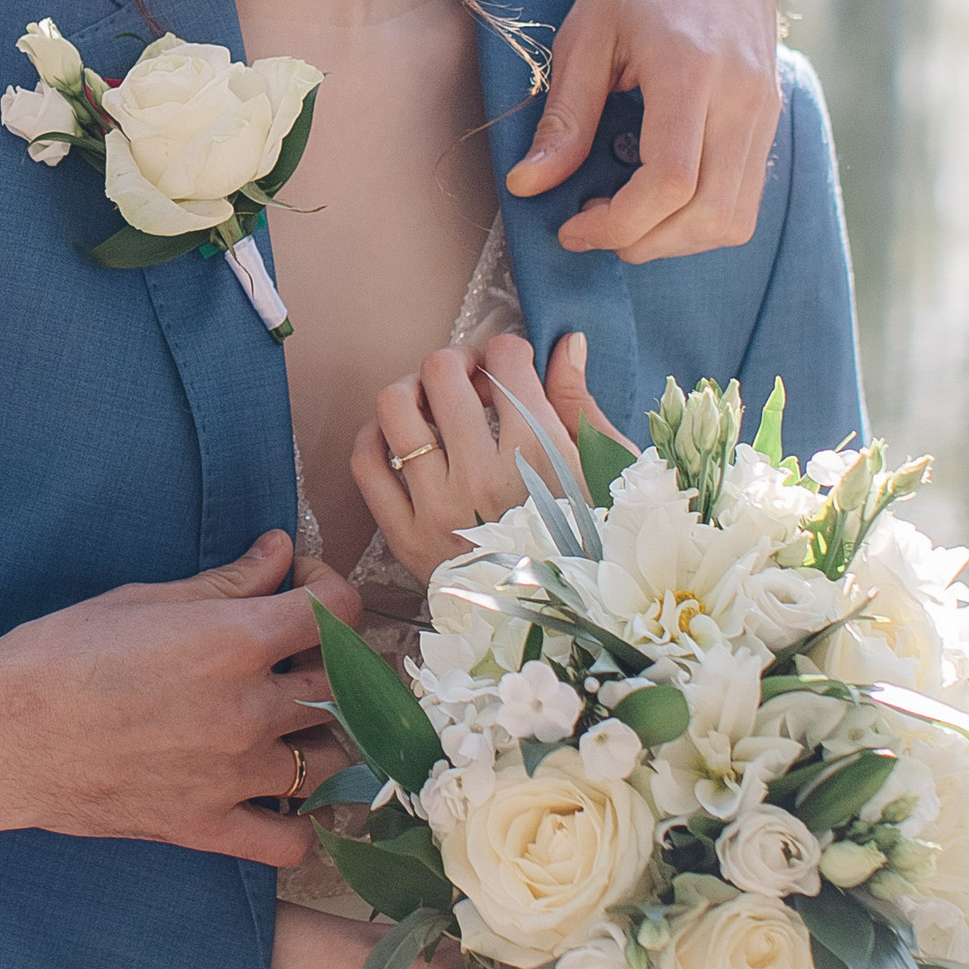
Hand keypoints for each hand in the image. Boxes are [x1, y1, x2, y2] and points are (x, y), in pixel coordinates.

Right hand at [0, 530, 348, 870]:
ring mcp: (232, 775)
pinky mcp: (206, 827)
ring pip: (328, 760)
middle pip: (342, 686)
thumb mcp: (144, 600)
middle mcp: (247, 709)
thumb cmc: (60, 655)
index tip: (301, 591)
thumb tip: (280, 553)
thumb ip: (226, 582)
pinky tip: (275, 798)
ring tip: (283, 724)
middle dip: (327, 661)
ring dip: (316, 738)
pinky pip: (291, 842)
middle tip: (291, 656)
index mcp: (234, 641)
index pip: (338, 610)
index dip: (329, 591)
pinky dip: (298, 824)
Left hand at [349, 329, 598, 587]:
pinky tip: (401, 438)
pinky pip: (366, 462)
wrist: (563, 627)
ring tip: (431, 403)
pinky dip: (375, 436)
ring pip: (395, 408)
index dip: (507, 349)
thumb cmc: (590, 542)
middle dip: (457, 360)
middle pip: (442, 373)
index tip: (510, 366)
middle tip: (470, 378)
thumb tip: (566, 340)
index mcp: (541, 456)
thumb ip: (577, 401)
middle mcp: (483, 478)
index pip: (506, 360)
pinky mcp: (405, 537)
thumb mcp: (602, 470)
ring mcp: (439, 508)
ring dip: (411, 390)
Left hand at [506, 0, 779, 259]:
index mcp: (690, 71)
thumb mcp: (585, 34)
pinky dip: (701, 214)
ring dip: (678, 237)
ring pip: (737, 216)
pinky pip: (746, 193)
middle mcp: (742, 97)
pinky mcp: (771, 116)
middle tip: (594, 226)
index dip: (617, 224)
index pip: (669, 183)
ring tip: (625, 214)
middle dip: (646, 241)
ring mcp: (766, 109)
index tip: (572, 227)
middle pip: (711, 216)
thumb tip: (528, 186)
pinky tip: (657, 194)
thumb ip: (564, 117)